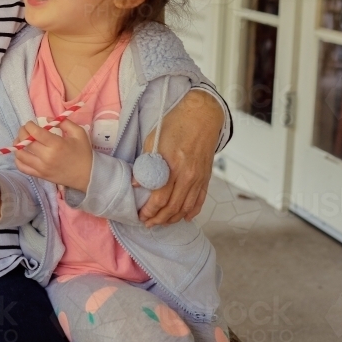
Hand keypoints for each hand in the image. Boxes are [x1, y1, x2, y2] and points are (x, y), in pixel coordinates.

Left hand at [14, 120, 92, 191]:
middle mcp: (46, 156)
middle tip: (26, 130)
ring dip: (17, 145)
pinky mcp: (40, 175)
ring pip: (20, 155)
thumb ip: (64, 122)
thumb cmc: (83, 153)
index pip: (35, 132)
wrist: (88, 175)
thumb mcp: (78, 133)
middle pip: (25, 142)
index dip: (29, 125)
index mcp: (56, 144)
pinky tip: (22, 153)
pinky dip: (18, 159)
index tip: (31, 123)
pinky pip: (22, 167)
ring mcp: (42, 167)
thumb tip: (48, 119)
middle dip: (22, 132)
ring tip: (21, 140)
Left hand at [137, 90, 221, 226]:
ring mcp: (199, 178)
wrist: (201, 117)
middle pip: (173, 207)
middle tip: (148, 224)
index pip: (160, 198)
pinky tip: (184, 217)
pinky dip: (192, 211)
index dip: (149, 211)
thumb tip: (136, 184)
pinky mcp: (206, 178)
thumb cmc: (175, 126)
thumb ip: (145, 165)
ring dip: (173, 218)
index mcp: (173, 166)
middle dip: (159, 219)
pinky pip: (200, 200)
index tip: (141, 216)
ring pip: (186, 207)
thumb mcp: (153, 141)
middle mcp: (188, 176)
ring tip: (162, 223)